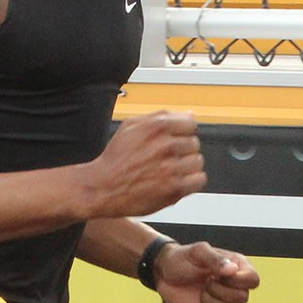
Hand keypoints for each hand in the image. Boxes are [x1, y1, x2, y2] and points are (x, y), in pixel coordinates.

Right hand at [83, 112, 205, 219]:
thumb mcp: (131, 126)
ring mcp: (172, 168)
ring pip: (198, 161)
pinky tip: (176, 180)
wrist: (103, 187)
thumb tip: (188, 115)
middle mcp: (167, 146)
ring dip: (187, 166)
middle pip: (194, 143)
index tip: (174, 140)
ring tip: (170, 170)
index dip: (182, 133)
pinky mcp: (175, 188)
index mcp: (158, 127)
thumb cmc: (115, 159)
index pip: (191, 124)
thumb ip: (162, 116)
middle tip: (165, 158)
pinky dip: (191, 181)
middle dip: (182, 150)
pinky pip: (199, 180)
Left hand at [156, 242, 259, 302]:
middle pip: (243, 298)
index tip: (218, 275)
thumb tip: (233, 270)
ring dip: (210, 301)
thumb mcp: (197, 252)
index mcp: (237, 267)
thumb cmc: (181, 258)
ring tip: (200, 290)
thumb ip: (214, 259)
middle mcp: (234, 285)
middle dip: (220, 291)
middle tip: (206, 282)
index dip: (238, 281)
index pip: (253, 280)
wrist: (163, 273)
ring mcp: (224, 300)